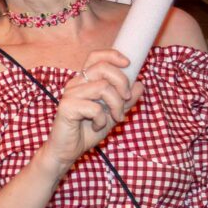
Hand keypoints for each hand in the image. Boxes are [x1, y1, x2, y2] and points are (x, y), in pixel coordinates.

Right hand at [37, 49, 132, 176]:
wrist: (67, 151)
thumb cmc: (86, 132)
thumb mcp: (112, 115)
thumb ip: (125, 101)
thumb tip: (140, 85)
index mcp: (85, 81)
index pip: (96, 56)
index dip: (113, 55)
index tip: (128, 63)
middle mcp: (76, 83)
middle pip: (103, 68)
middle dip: (122, 82)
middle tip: (127, 99)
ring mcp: (70, 94)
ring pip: (103, 87)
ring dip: (116, 105)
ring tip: (115, 118)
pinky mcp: (67, 107)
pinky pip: (94, 107)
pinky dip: (102, 119)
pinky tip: (97, 126)